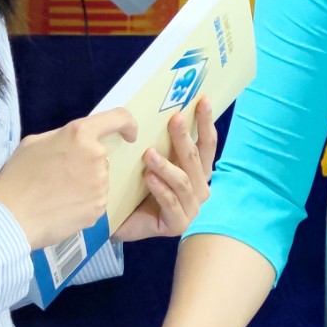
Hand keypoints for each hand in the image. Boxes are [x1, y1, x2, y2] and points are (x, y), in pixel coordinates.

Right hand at [0, 109, 136, 251]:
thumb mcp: (34, 143)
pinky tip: (63, 208)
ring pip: (98, 180)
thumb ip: (61, 137)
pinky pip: (95, 201)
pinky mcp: (99, 208)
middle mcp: (97, 157)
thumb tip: (73, 144)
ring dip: (85, 184)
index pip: (118, 118)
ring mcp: (100, 185)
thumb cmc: (18, 176)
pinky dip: (83, 203)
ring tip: (58, 194)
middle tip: (61, 176)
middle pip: (101, 157)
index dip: (126, 124)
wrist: (12, 217)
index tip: (127, 135)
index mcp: (80, 135)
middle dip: (86, 163)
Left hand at [119, 101, 216, 241]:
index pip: (207, 145)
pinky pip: (171, 203)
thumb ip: (161, 143)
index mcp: (198, 172)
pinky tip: (148, 178)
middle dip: (185, 138)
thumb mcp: (153, 161)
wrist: (120, 221)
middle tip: (174, 120)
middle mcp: (200, 189)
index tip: (203, 101)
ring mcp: (192, 209)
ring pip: (183, 181)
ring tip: (148, 153)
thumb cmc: (137, 188)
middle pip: (196, 160)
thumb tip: (163, 112)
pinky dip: (160, 189)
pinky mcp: (178, 224)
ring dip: (166, 165)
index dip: (206, 123)